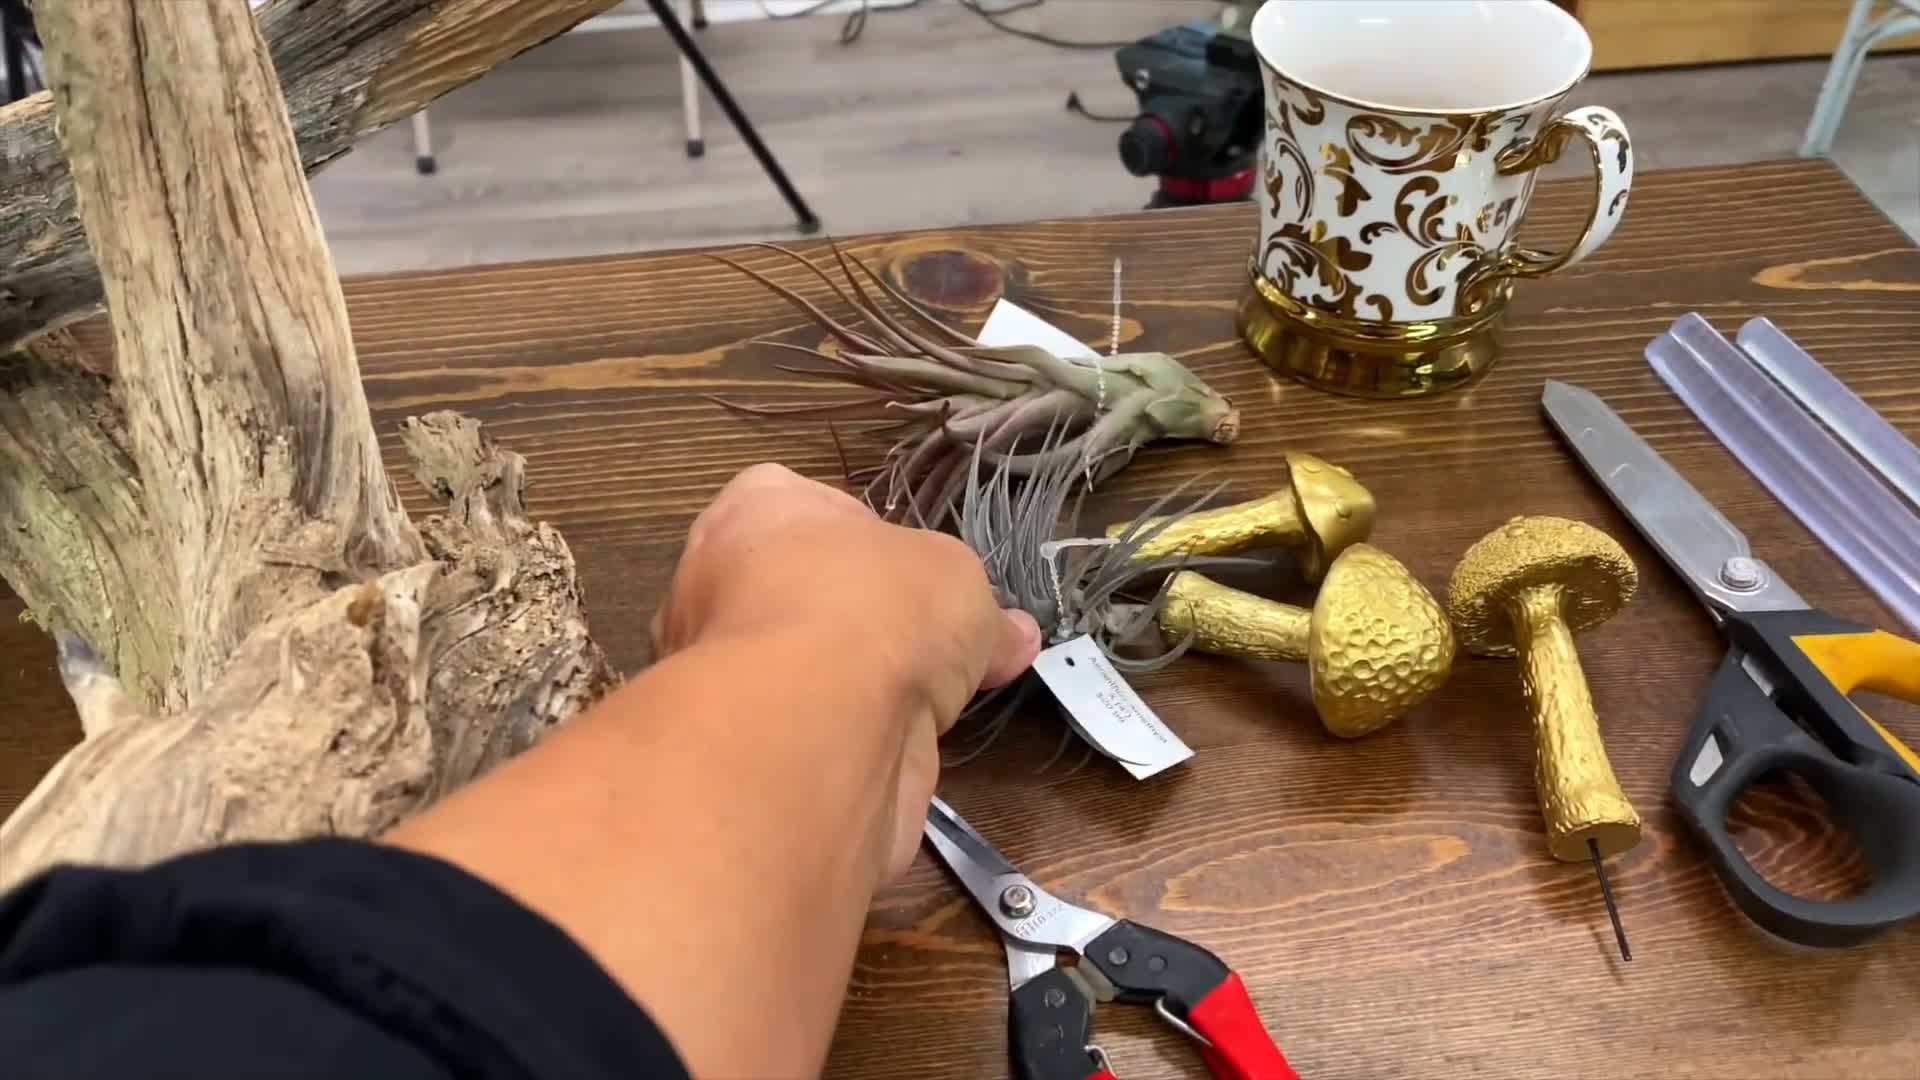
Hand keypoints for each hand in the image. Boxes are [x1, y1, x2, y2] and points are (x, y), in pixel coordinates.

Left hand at [652, 464, 1039, 877]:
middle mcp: (718, 586)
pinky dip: (850, 740)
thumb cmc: (874, 604)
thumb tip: (1013, 637)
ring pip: (802, 671)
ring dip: (856, 688)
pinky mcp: (740, 748)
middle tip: (929, 644)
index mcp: (754, 511)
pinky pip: (806, 731)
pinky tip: (901, 748)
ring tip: (930, 704)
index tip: (911, 573)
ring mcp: (722, 674)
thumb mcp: (955, 579)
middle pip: (803, 595)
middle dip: (863, 622)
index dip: (864, 539)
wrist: (818, 723)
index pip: (802, 506)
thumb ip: (980, 610)